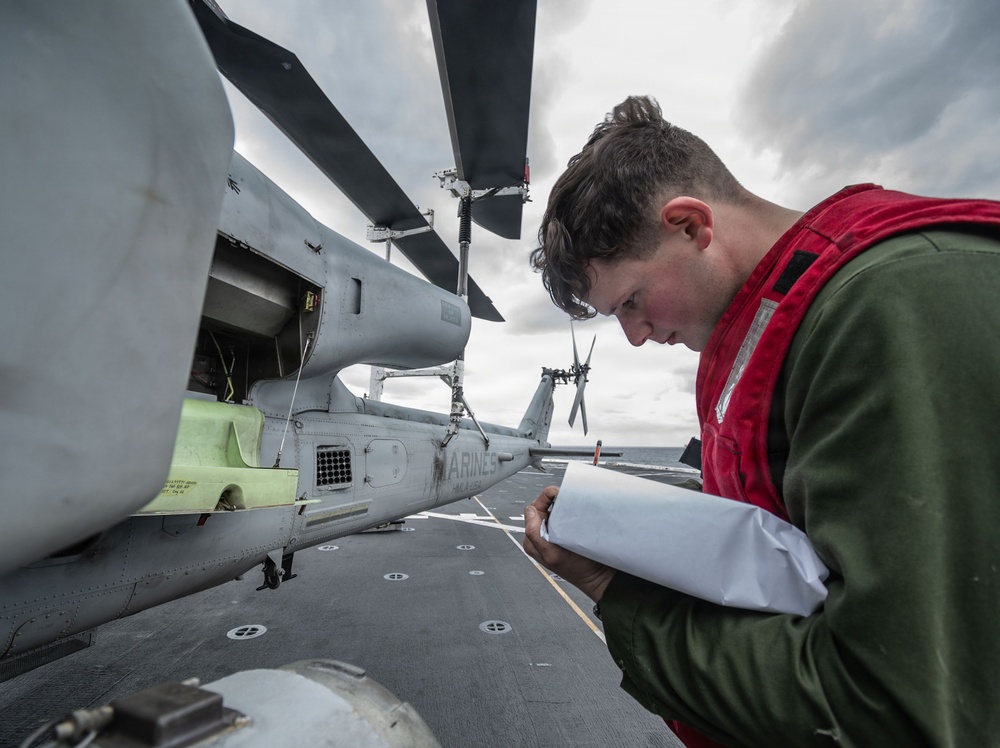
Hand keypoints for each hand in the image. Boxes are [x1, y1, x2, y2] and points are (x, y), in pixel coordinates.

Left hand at [523, 485, 615, 601]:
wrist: (598, 576)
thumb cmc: (577, 569)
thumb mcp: (551, 554)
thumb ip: (534, 533)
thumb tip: (529, 511)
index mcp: (532, 539)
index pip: (533, 509)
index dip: (544, 498)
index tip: (557, 493)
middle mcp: (541, 535)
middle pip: (543, 507)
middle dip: (553, 500)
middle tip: (566, 497)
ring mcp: (554, 533)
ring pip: (554, 509)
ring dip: (563, 505)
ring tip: (572, 504)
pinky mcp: (567, 532)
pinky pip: (565, 516)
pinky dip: (570, 511)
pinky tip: (577, 513)